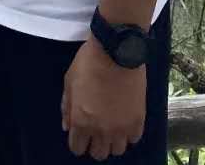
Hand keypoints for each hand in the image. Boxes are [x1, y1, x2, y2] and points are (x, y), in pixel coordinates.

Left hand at [61, 37, 146, 158]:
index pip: (77, 148)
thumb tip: (67, 126)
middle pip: (98, 154)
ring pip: (117, 150)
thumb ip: (66, 106)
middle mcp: (101, 130)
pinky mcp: (138, 120)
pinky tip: (124, 119)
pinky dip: (128, 133)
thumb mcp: (69, 80)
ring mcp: (121, 127)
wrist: (117, 49)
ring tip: (112, 125)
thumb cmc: (89, 62)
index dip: (78, 140)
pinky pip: (133, 139)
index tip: (81, 131)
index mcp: (81, 121)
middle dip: (94, 143)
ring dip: (112, 140)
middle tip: (96, 128)